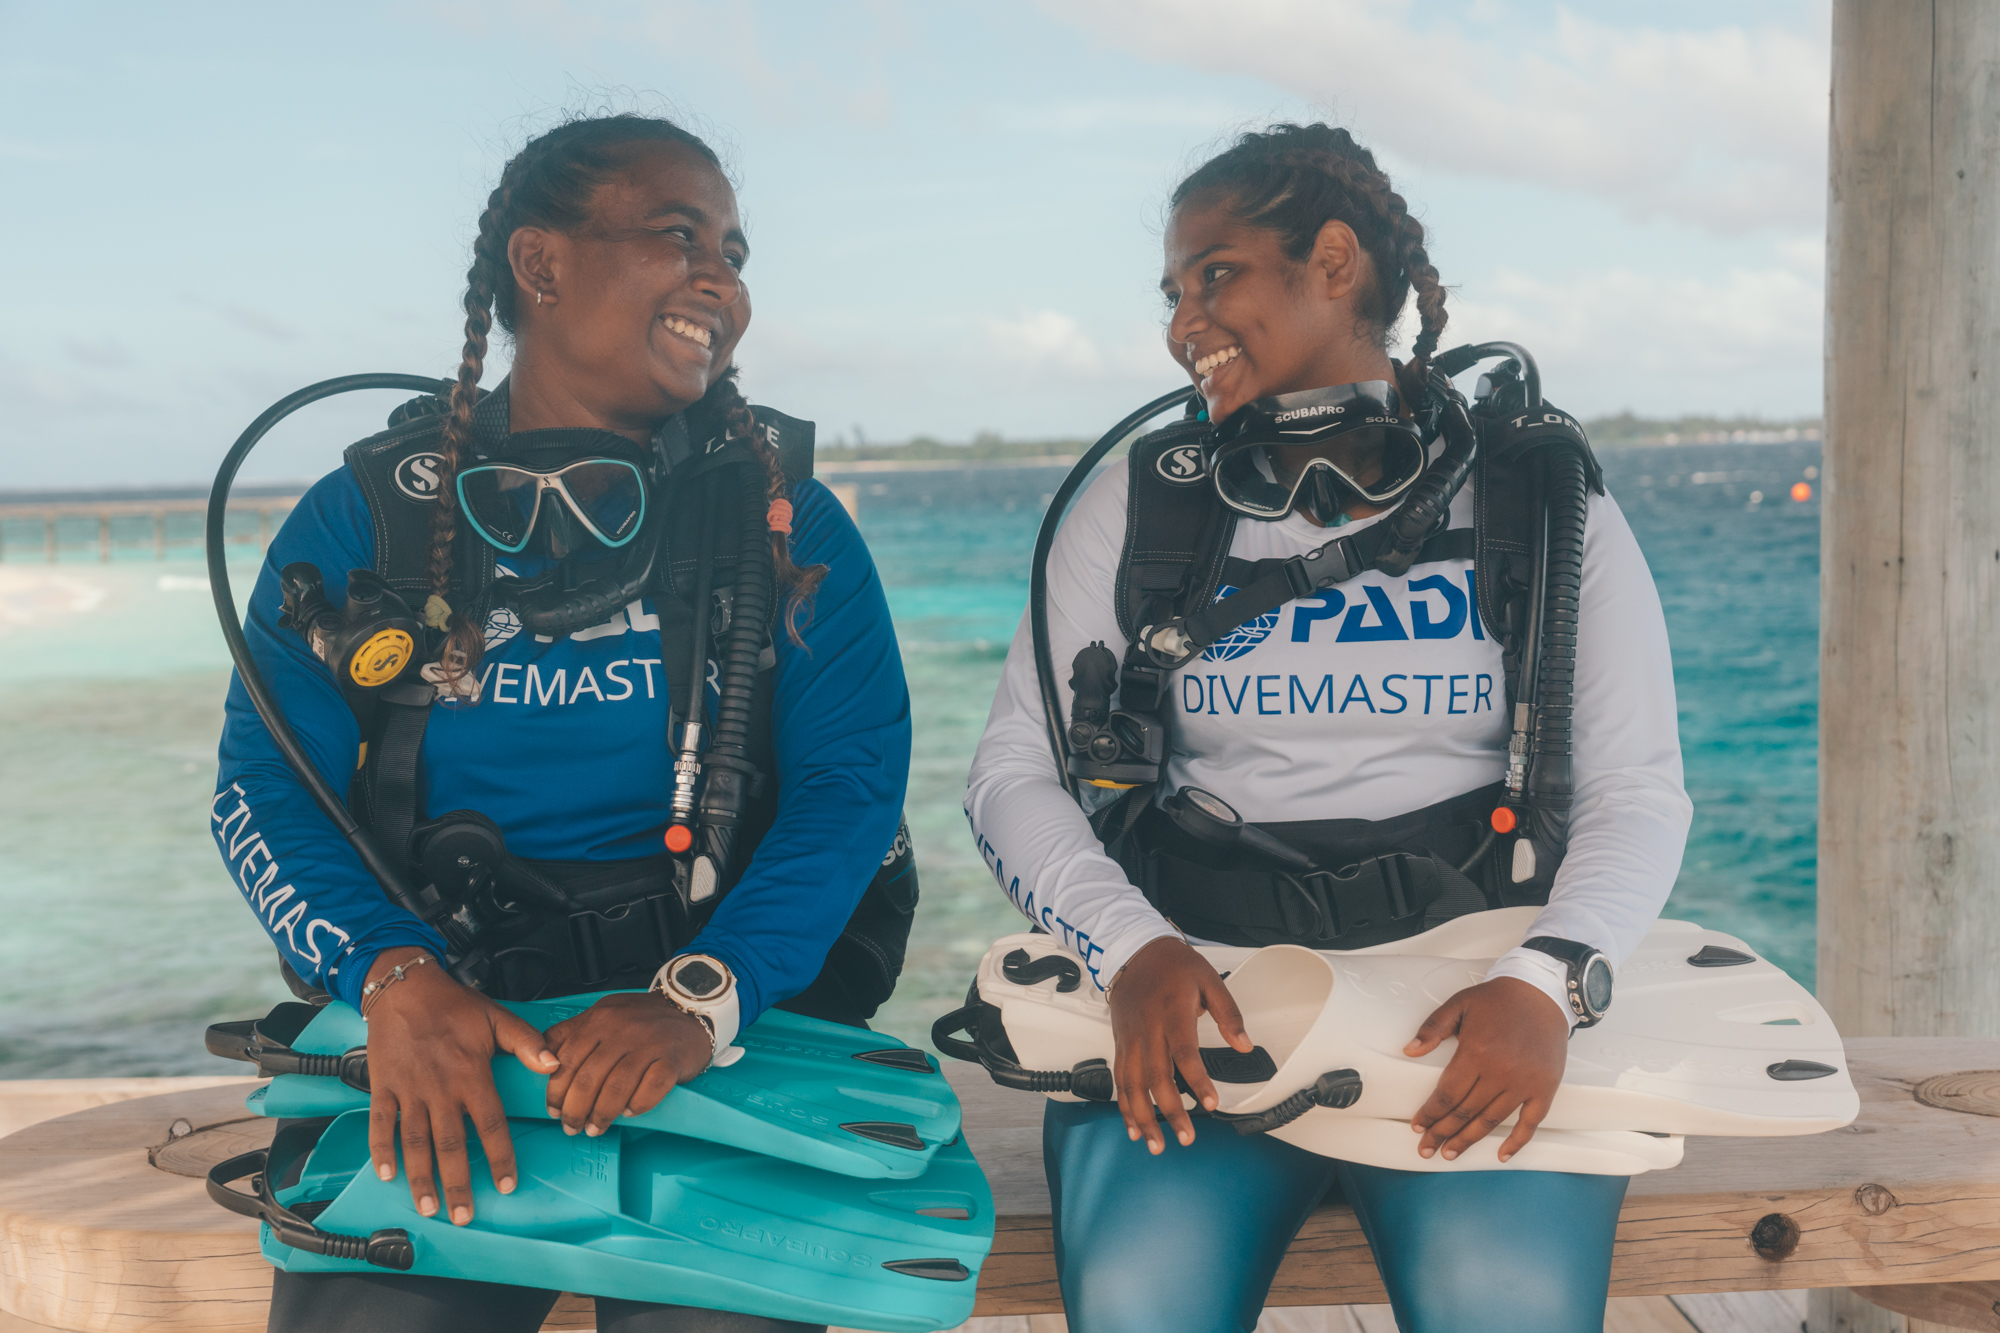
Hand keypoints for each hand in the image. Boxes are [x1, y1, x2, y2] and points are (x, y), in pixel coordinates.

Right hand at [362, 947, 558, 1225]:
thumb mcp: (497, 1019)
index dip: (500, 1157)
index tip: (506, 1185)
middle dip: (458, 1184)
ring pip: (415, 1142)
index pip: (491, 1125)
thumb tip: (555, 1065)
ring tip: (428, 1207)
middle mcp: (441, 1089)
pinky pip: (380, 1124)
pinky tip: (386, 1175)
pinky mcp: (383, 1087)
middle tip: (463, 1216)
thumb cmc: (453, 1005)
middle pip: (451, 1145)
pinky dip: (381, 1150)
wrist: (405, 988)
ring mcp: (409, 1090)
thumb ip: (527, 1044)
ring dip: (421, 1177)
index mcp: (472, 1076)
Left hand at [542, 992, 714, 1136]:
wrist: (690, 1009)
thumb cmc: (641, 1019)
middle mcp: (622, 1029)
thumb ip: (570, 1033)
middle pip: (588, 1079)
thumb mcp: (602, 1015)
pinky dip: (636, 1106)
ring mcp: (649, 1044)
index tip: (554, 1111)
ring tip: (595, 1128)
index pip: (567, 1060)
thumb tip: (541, 1060)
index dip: (556, 1091)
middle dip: (575, 1110)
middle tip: (571, 1127)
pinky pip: (650, 1090)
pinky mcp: (672, 1059)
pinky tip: (628, 1112)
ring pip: (616, 1089)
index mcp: (600, 1019)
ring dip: (602, 1115)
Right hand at [1106, 936, 1251, 1154]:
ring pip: (1133, 1085)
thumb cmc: (1172, 965)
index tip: (1210, 1103)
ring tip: (1156, 1143)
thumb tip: (1244, 1045)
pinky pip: (1120, 1079)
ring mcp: (1131, 1038)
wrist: (1133, 950)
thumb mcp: (1209, 980)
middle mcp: (1148, 1029)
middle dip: (1170, 1112)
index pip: (1184, 1053)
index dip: (1197, 1081)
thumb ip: (1229, 1014)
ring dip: (1144, 1117)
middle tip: (1186, 1136)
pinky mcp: (1120, 1043)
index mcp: (1172, 1013)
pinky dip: (1125, 1106)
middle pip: (1157, 1077)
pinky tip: (1134, 1126)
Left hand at [1405, 976, 1568, 1162]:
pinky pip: (1530, 1122)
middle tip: (1427, 1147)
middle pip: (1465, 1112)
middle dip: (1442, 1132)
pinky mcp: (1545, 1087)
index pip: (1447, 1094)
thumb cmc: (1498, 998)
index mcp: (1476, 1051)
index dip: (1430, 1113)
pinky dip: (1516, 1142)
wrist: (1542, 992)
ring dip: (1469, 1140)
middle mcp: (1501, 1071)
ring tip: (1451, 1152)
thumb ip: (1432, 1028)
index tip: (1418, 1125)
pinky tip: (1501, 1154)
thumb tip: (1409, 1050)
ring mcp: (1525, 1082)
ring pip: (1491, 1121)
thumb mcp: (1459, 1004)